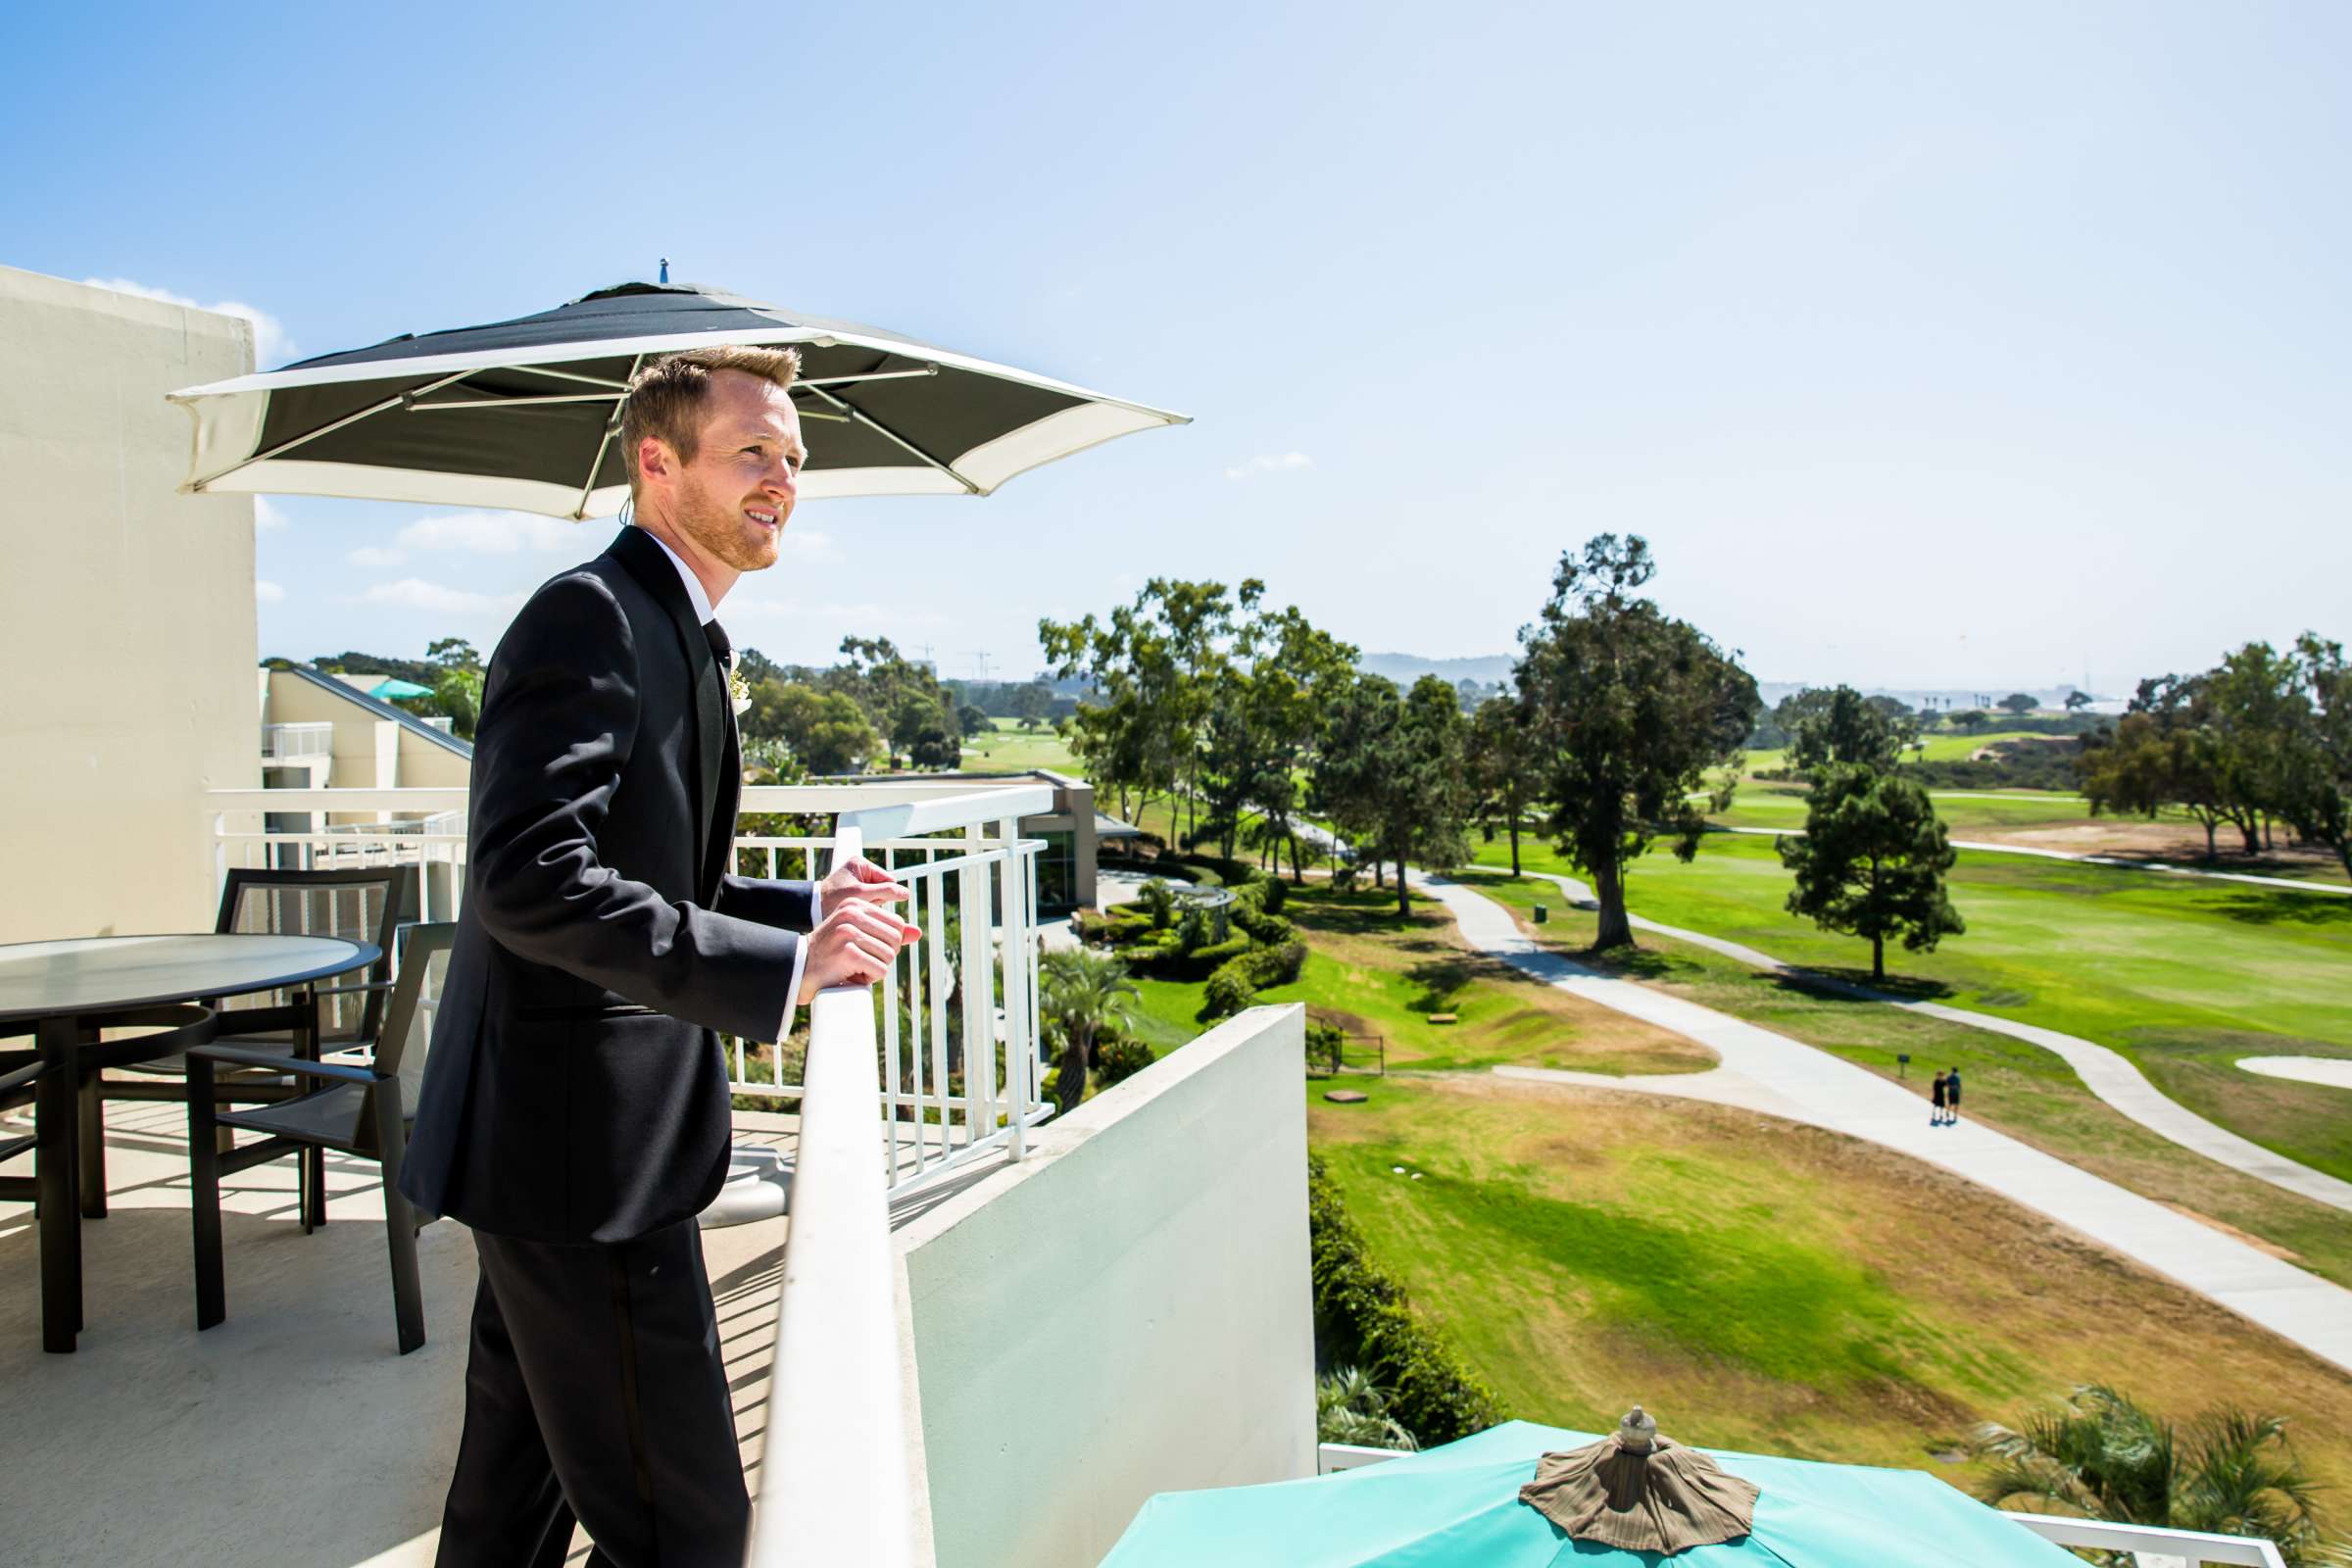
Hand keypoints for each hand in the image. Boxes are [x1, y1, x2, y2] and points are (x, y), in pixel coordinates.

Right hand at [797, 899, 920, 1002]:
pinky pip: (880, 969)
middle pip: (896, 939)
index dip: (888, 943)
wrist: (798, 969)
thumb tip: (918, 932)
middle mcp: (852, 913)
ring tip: (855, 968)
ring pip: (889, 955)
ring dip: (876, 968)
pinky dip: (870, 979)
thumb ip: (888, 932)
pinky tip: (851, 975)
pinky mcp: (849, 952)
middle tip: (864, 962)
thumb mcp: (859, 935)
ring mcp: (849, 932)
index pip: (897, 924)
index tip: (868, 950)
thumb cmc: (831, 954)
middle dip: (884, 956)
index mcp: (855, 904)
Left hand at [819, 854, 910, 914]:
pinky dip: (866, 910)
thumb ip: (885, 892)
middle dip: (877, 901)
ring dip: (872, 907)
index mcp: (861, 864)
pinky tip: (856, 914)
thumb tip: (906, 893)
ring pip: (878, 899)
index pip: (888, 880)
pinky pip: (871, 904)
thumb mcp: (860, 895)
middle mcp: (861, 871)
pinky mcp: (855, 894)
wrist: (811, 910)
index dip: (885, 894)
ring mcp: (858, 882)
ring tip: (857, 910)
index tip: (871, 902)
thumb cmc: (832, 900)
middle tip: (862, 906)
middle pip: (884, 889)